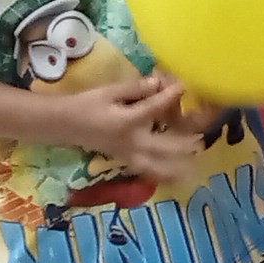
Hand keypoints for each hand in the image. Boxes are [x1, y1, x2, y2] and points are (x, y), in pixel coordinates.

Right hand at [79, 75, 194, 179]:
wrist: (62, 123)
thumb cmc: (85, 104)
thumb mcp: (108, 92)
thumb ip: (134, 89)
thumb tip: (157, 82)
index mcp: (126, 121)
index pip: (154, 108)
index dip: (171, 97)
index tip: (185, 88)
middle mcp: (130, 141)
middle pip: (162, 145)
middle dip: (182, 144)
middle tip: (200, 141)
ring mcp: (127, 153)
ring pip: (155, 165)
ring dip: (175, 167)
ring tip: (193, 170)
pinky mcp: (123, 159)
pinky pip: (146, 170)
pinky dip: (160, 175)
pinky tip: (174, 179)